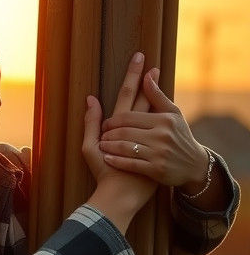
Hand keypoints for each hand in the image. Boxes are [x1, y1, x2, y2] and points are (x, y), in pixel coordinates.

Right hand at [83, 53, 157, 230]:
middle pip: (141, 97)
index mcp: (119, 125)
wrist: (121, 195)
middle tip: (147, 60)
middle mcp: (136, 128)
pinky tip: (163, 103)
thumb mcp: (90, 148)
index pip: (126, 94)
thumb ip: (90, 123)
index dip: (133, 76)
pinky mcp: (155, 145)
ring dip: (153, 92)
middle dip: (144, 78)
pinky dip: (161, 112)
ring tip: (155, 77)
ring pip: (151, 109)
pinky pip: (159, 126)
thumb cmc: (103, 172)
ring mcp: (147, 137)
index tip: (141, 59)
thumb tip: (91, 98)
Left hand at [99, 71, 207, 187]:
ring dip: (109, 146)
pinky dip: (116, 161)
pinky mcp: (157, 170)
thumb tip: (146, 75)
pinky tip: (108, 159)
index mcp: (164, 120)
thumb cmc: (180, 136)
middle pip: (124, 131)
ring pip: (125, 147)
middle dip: (108, 133)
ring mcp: (159, 153)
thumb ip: (157, 96)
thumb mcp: (173, 114)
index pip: (129, 116)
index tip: (105, 124)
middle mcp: (162, 136)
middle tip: (101, 135)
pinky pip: (130, 164)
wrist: (195, 167)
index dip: (113, 120)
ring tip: (102, 146)